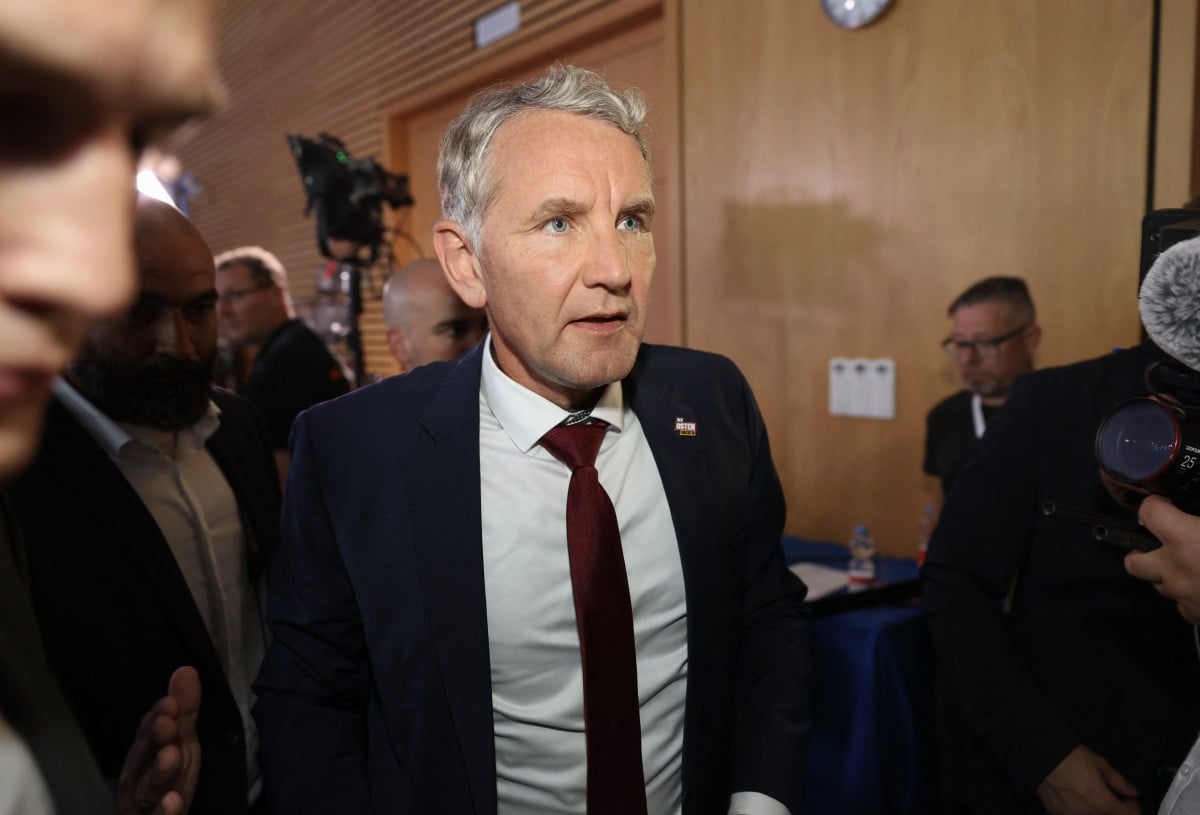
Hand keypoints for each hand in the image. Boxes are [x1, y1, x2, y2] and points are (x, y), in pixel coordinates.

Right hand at [115, 666, 201, 814]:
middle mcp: (137, 778)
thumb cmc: (168, 778)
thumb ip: (184, 711)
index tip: (170, 702)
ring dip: (158, 772)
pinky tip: (174, 800)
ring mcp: (143, 804)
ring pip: (147, 789)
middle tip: (167, 724)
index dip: (156, 717)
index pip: (146, 732)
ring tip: (172, 756)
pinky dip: (165, 812)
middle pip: (143, 759)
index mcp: (143, 755)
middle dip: (154, 740)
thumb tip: (186, 669)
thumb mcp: (181, 742)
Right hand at [1036, 746, 1138, 814]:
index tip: (1129, 799)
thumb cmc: (1073, 757)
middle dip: (1114, 810)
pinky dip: (1080, 810)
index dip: (1133, 808)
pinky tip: (1076, 798)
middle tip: (1112, 798)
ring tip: (1092, 798)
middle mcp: (1089, 814)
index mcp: (1103, 803)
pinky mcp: (1056, 813)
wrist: (1041, 755)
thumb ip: (1119, 781)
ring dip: (1097, 811)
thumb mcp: (1100, 763)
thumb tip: (1133, 792)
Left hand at [1125, 495, 1199, 623]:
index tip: (1165, 504)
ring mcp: (1183, 598)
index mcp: (1183, 539)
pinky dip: (1189, 596)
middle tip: (1160, 543)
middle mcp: (1174, 569)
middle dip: (1141, 551)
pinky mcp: (1198, 618)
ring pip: (1158, 585)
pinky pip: (1182, 606)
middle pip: (1134, 562)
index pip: (1148, 512)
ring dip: (1168, 574)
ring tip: (1190, 565)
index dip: (1155, 505)